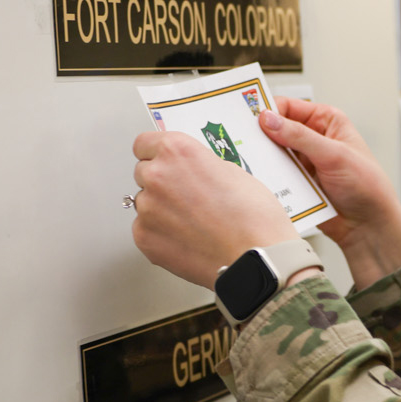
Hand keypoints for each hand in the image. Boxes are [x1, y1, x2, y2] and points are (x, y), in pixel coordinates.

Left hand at [131, 130, 297, 287]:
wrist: (257, 258)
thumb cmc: (253, 218)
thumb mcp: (231, 171)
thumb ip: (199, 166)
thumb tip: (190, 172)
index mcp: (177, 151)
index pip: (144, 144)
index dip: (157, 155)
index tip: (163, 163)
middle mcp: (156, 175)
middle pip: (144, 173)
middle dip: (162, 183)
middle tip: (187, 198)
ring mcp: (147, 208)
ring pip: (145, 203)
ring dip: (161, 210)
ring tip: (192, 223)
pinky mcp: (144, 237)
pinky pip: (144, 230)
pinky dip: (160, 234)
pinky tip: (186, 239)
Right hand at [262, 99, 400, 288]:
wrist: (368, 225)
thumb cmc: (366, 186)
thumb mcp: (334, 154)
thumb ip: (300, 136)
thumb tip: (269, 119)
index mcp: (326, 121)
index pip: (289, 107)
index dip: (269, 110)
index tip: (250, 118)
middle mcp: (313, 137)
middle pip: (277, 129)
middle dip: (261, 135)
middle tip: (241, 138)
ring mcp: (303, 161)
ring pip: (273, 153)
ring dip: (263, 158)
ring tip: (248, 160)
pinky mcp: (296, 182)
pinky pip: (275, 175)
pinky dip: (267, 176)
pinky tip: (258, 178)